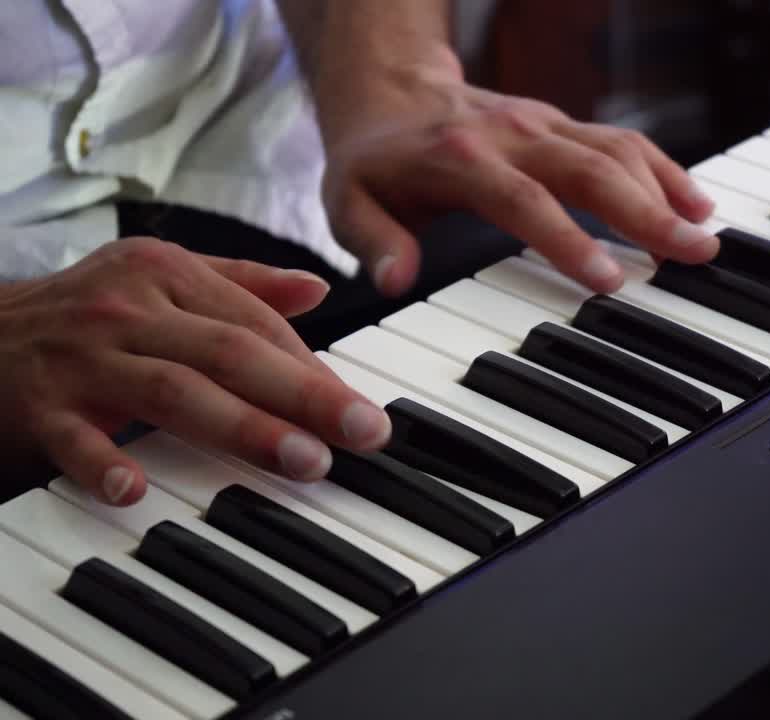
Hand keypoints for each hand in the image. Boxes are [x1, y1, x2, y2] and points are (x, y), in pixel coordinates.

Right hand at [0, 238, 392, 504]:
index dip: (315, 370)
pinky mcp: (36, 404)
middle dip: (305, 394)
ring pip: (175, 391)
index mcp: (166, 275)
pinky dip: (103, 462)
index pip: (257, 326)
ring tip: (303, 460)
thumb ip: (240, 284)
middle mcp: (129, 308)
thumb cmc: (82, 311)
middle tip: (363, 432)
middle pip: (232, 353)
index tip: (363, 411)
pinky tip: (136, 490)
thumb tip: (316, 289)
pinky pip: (74, 436)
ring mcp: (82, 357)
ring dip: (244, 427)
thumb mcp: (156, 278)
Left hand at [317, 49, 717, 296]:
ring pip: (617, 149)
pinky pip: (623, 141)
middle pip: (591, 169)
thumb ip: (372, 242)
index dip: (569, 239)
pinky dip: (664, 169)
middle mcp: (512, 135)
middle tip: (692, 254)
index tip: (611, 280)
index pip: (523, 200)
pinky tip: (696, 201)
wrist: (389, 91)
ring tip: (704, 235)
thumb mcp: (346, 202)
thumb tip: (395, 281)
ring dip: (666, 190)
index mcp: (460, 159)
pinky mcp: (564, 125)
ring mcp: (544, 125)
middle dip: (647, 212)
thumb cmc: (373, 160)